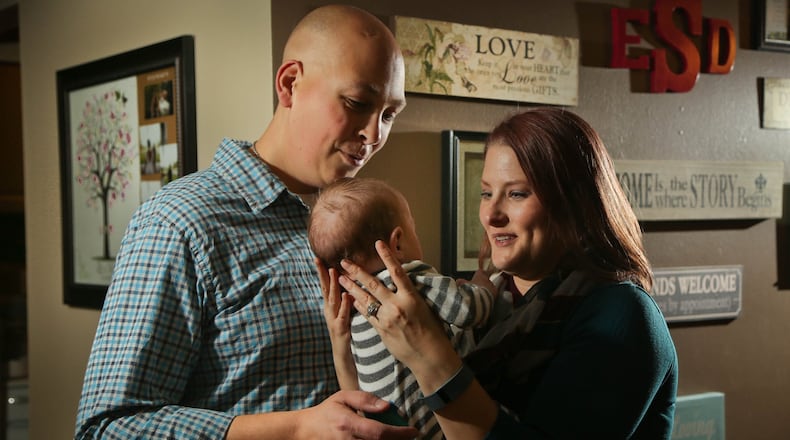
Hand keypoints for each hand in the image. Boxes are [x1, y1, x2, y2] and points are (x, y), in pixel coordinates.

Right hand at [298, 391, 418, 438]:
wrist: (303, 431)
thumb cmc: (326, 412)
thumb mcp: (343, 397)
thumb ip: (365, 400)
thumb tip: (387, 406)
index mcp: (348, 424)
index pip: (379, 432)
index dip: (400, 434)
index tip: (414, 431)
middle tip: (408, 436)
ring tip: (396, 438)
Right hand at [316, 258, 352, 345]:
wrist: (341, 355)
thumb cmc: (343, 331)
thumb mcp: (342, 312)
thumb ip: (342, 299)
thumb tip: (347, 284)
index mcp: (330, 306)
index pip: (325, 286)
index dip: (321, 272)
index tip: (318, 258)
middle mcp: (329, 311)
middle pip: (325, 289)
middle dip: (321, 274)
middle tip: (318, 260)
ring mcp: (334, 319)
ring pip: (333, 300)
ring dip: (333, 285)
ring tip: (333, 271)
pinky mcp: (341, 328)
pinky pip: (343, 315)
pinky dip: (344, 305)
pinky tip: (347, 296)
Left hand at [337, 241, 460, 388]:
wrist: (429, 355)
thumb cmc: (432, 330)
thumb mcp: (425, 306)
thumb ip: (411, 293)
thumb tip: (403, 281)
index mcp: (411, 297)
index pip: (397, 271)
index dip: (387, 256)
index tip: (378, 243)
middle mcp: (397, 305)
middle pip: (373, 284)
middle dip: (356, 271)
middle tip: (344, 262)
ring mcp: (387, 318)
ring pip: (365, 298)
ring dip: (351, 287)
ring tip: (341, 278)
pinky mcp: (381, 329)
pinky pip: (366, 314)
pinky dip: (358, 304)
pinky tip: (350, 298)